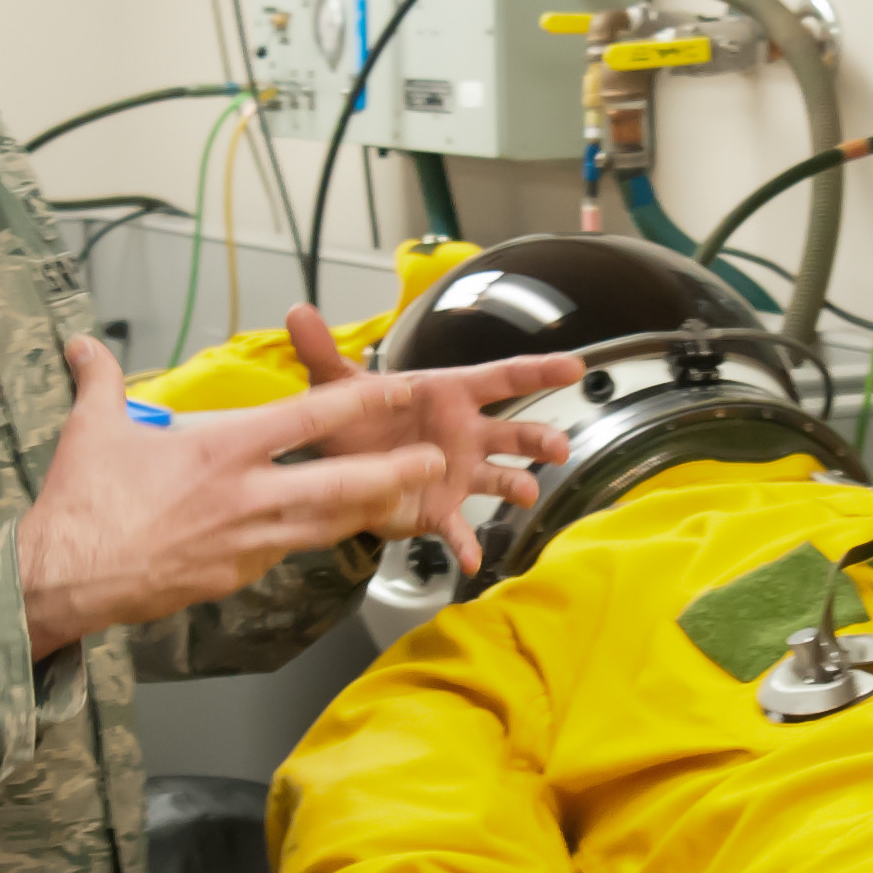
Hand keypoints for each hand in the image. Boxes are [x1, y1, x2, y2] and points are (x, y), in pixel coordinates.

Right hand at [19, 338, 456, 655]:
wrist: (68, 576)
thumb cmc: (84, 501)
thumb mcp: (90, 428)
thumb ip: (99, 379)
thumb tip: (82, 343)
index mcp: (223, 448)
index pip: (307, 417)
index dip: (360, 402)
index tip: (399, 388)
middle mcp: (247, 495)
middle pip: (337, 483)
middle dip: (392, 473)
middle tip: (435, 462)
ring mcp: (246, 542)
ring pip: (321, 525)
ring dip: (363, 512)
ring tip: (405, 501)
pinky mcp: (235, 577)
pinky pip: (280, 552)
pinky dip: (301, 539)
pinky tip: (317, 533)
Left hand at [282, 303, 580, 576]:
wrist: (340, 465)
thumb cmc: (356, 418)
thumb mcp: (335, 384)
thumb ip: (322, 352)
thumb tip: (298, 312)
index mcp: (448, 395)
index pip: (500, 378)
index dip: (538, 370)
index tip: (574, 367)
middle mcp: (463, 434)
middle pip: (512, 432)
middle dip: (538, 438)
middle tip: (556, 446)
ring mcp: (457, 473)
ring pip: (499, 477)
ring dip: (517, 484)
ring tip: (526, 491)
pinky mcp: (440, 509)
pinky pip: (458, 528)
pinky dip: (466, 544)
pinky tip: (472, 561)